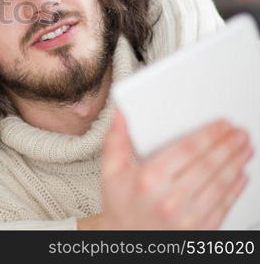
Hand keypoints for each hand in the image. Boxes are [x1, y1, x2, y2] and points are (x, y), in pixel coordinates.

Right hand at [80, 110, 252, 229]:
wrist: (127, 240)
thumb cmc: (121, 205)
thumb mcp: (111, 171)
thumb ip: (116, 139)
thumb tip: (119, 114)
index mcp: (149, 179)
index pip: (187, 150)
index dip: (209, 134)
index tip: (221, 124)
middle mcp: (170, 198)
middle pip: (208, 164)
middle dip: (228, 145)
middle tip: (239, 132)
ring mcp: (187, 216)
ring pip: (220, 184)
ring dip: (236, 163)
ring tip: (245, 148)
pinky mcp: (200, 230)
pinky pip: (224, 205)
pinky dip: (236, 188)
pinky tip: (240, 174)